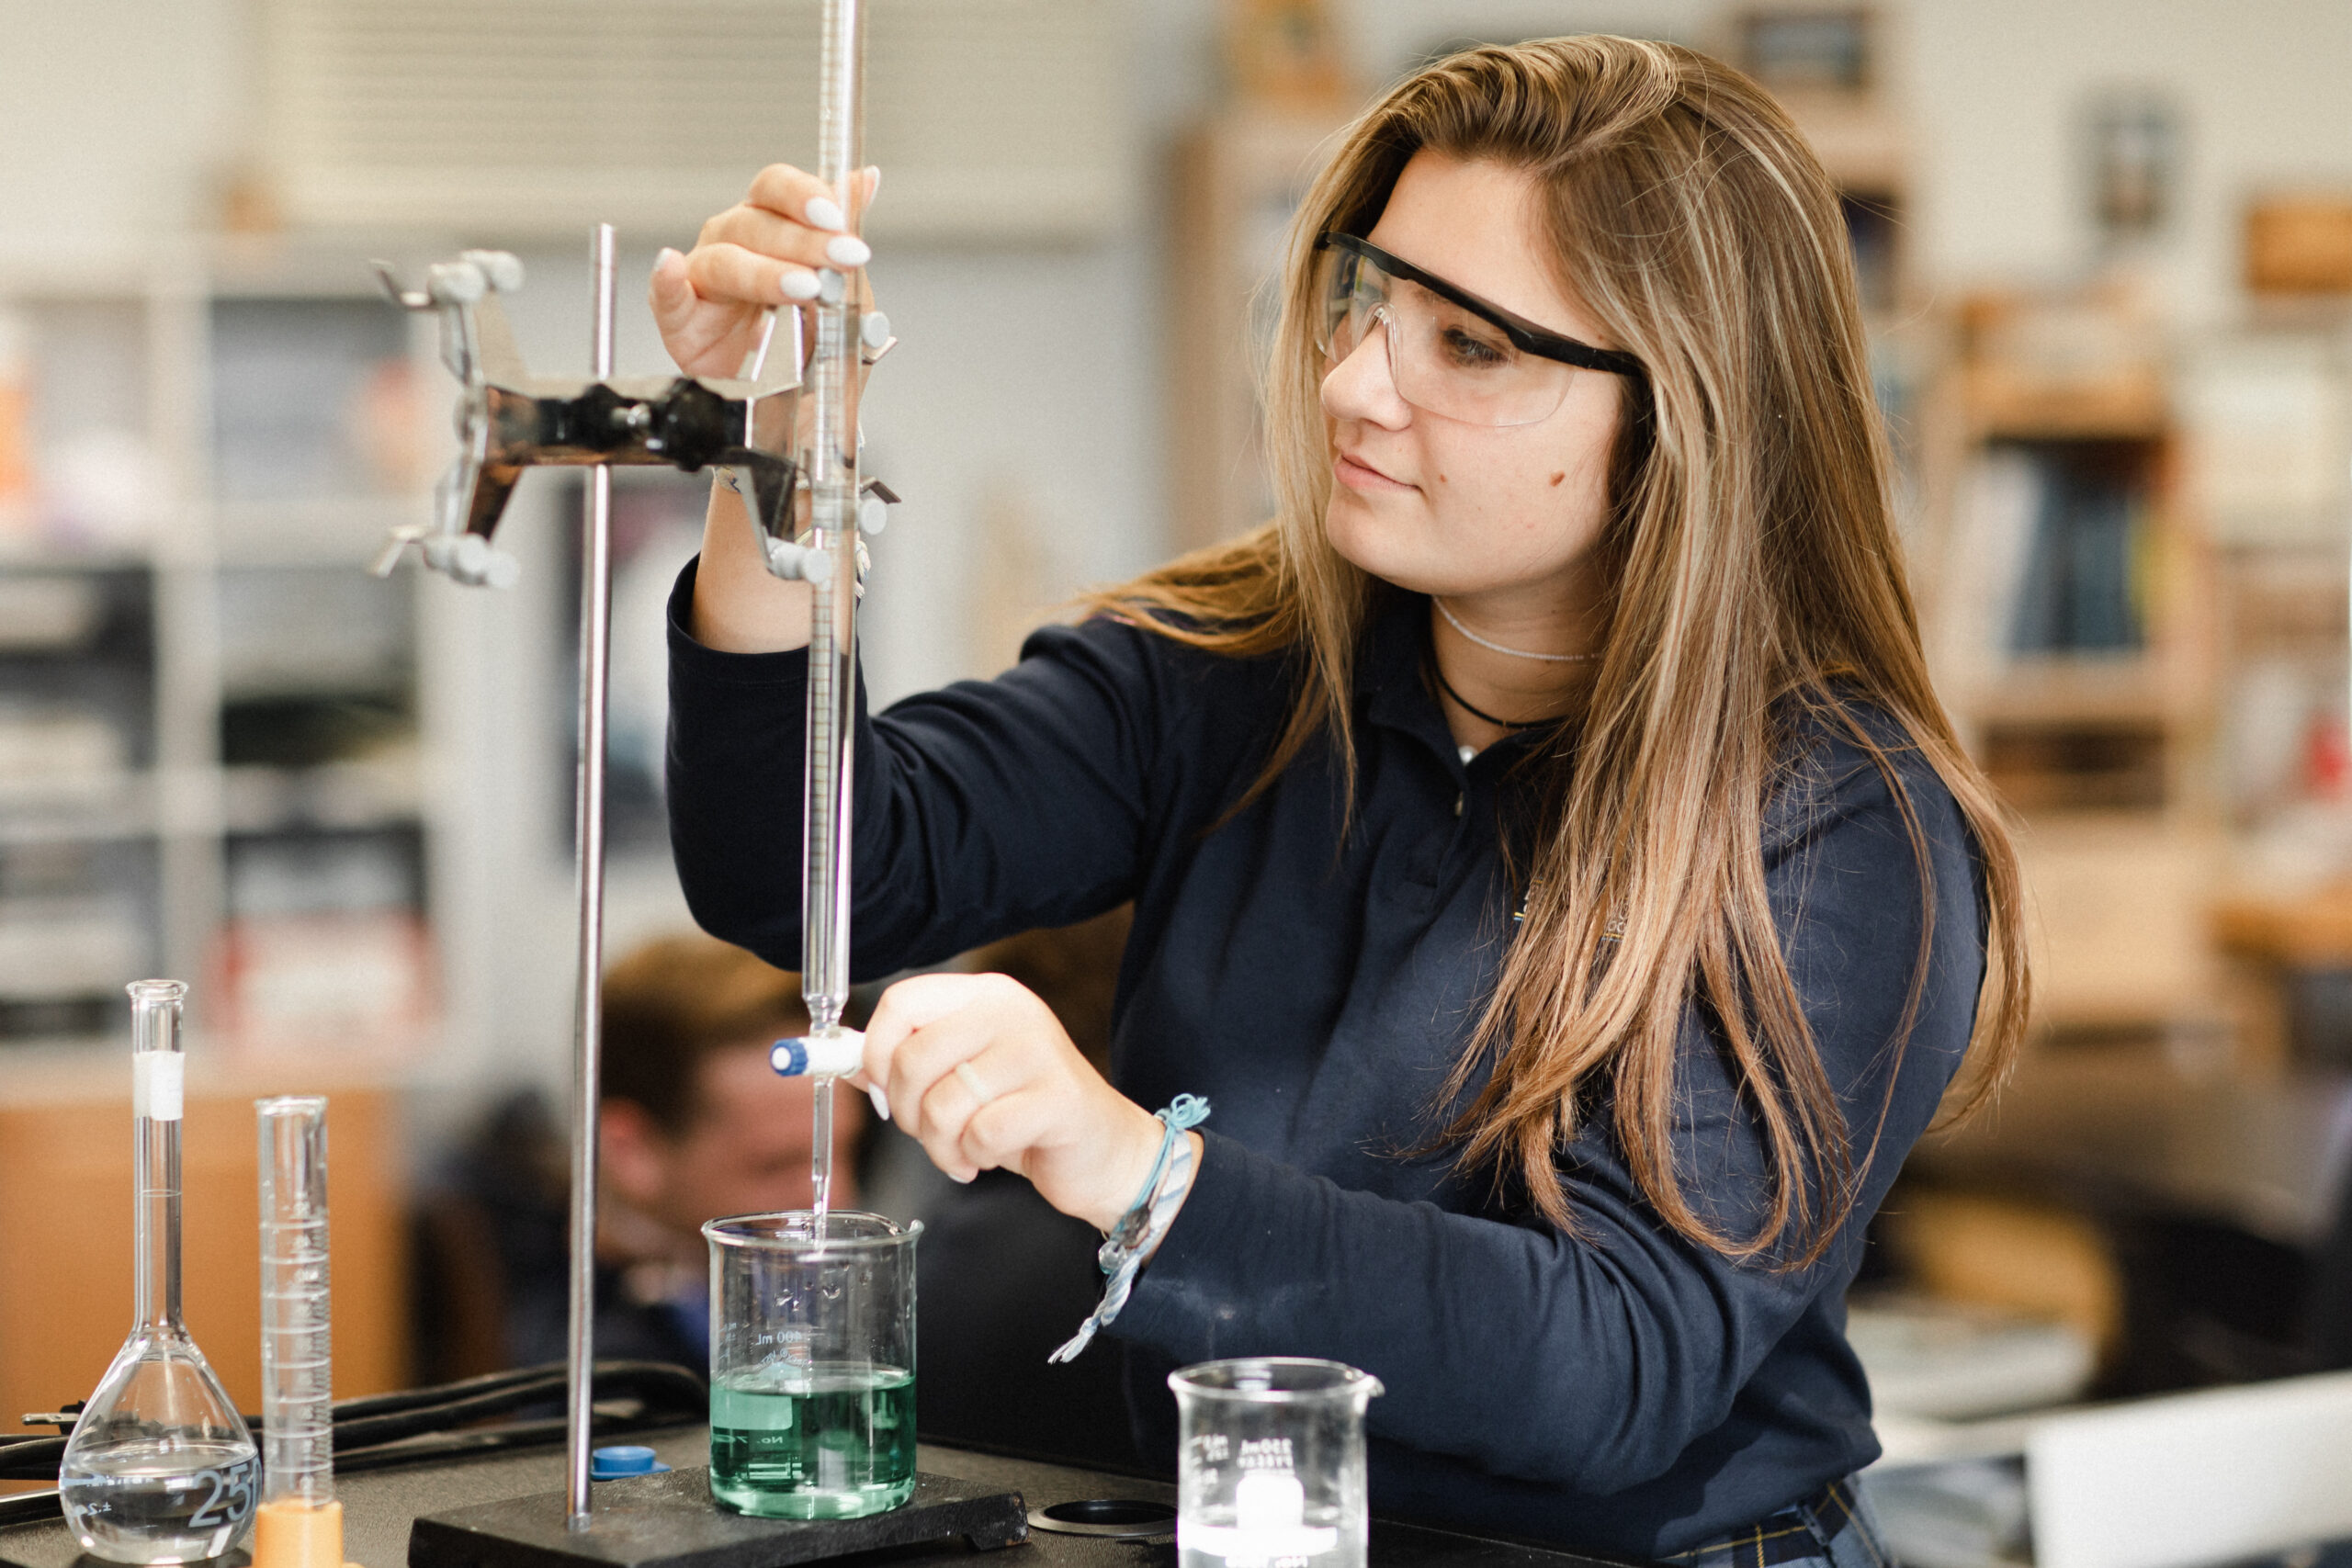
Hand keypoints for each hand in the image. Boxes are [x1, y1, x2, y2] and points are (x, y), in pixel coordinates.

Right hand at [650, 163, 881, 379]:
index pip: (776, 189)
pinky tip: (672, 268)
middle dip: (804, 242)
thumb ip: (845, 233)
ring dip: (764, 272)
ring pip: (724, 260)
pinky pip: (666, 295)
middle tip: (840, 259)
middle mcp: (731, 240)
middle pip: (755, 223)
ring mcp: (702, 276)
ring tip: (802, 288)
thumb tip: (865, 179)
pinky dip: (667, 281)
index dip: (803, 196)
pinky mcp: (680, 319)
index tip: (836, 217)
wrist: (787, 396)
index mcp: (768, 224)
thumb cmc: (807, 337)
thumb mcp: (843, 287)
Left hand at [856, 972, 1187, 1232]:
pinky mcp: (1058, 1097)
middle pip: (912, 1057)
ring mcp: (1039, 1051)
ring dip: (941, 1146)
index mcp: (985, 995)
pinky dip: (975, 1157)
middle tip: (930, 1132)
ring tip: (963, 1151)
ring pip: (943, 1103)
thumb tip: (842, 1062)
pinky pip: (982, 1133)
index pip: (901, 1001)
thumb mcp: (963, 1077)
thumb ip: (909, 1062)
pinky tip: (990, 1157)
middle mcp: (1011, 1011)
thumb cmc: (1025, 1114)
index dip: (875, 1052)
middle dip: (907, 1113)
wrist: (1103, 1151)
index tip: (881, 1090)